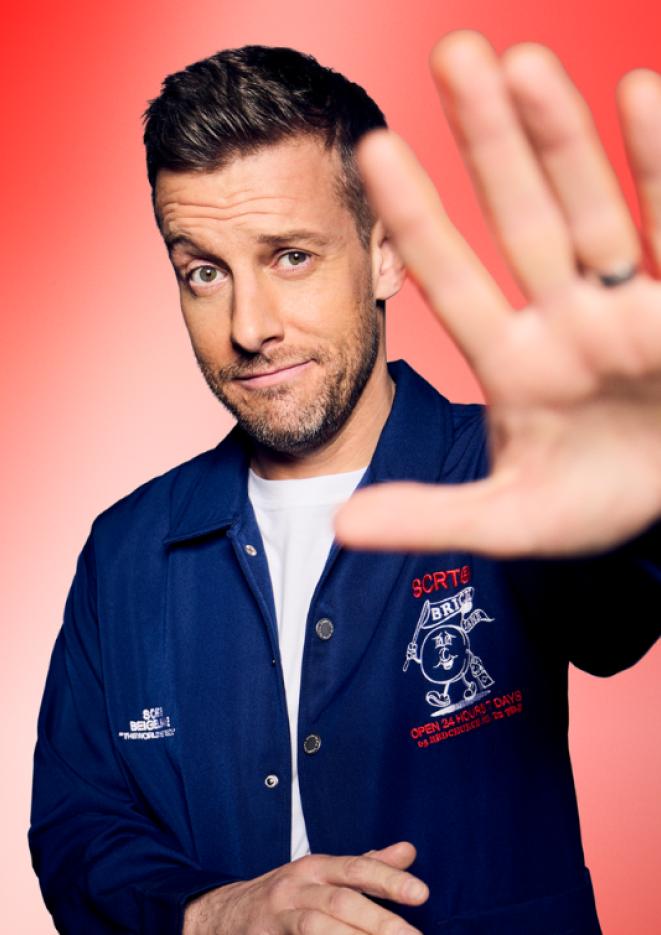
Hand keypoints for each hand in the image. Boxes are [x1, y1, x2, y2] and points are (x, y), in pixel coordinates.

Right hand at [182, 841, 427, 933]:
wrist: (225, 914)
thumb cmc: (288, 893)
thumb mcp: (324, 873)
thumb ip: (367, 866)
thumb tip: (409, 851)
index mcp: (317, 867)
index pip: (357, 868)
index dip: (389, 879)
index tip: (422, 893)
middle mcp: (298, 887)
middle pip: (342, 903)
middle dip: (380, 922)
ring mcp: (280, 915)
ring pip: (319, 928)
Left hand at [335, 30, 660, 557]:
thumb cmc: (595, 507)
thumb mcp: (510, 522)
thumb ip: (430, 518)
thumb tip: (340, 529)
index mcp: (514, 363)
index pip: (453, 282)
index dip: (418, 221)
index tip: (374, 152)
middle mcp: (565, 320)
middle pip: (520, 220)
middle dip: (488, 144)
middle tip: (451, 52)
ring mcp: (625, 306)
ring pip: (590, 208)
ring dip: (561, 138)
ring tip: (522, 62)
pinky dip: (658, 166)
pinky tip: (639, 95)